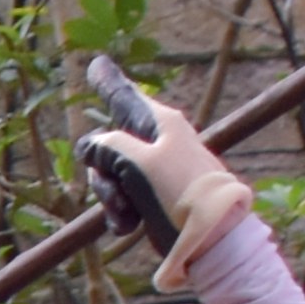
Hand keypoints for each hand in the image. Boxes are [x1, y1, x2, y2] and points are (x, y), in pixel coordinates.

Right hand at [82, 70, 249, 272]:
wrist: (212, 240)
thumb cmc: (180, 195)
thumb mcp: (138, 164)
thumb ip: (107, 146)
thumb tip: (92, 145)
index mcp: (161, 123)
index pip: (125, 95)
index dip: (108, 81)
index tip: (97, 63)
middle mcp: (160, 141)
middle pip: (108, 145)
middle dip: (102, 172)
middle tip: (117, 195)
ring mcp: (158, 169)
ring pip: (111, 174)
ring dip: (111, 198)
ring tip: (128, 216)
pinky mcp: (156, 195)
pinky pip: (123, 197)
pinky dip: (121, 213)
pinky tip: (129, 226)